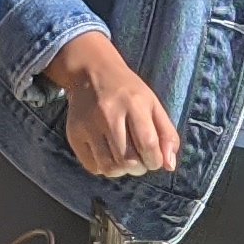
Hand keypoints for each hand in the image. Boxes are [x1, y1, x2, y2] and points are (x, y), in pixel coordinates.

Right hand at [47, 30, 179, 178]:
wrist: (91, 72)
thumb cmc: (128, 92)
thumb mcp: (153, 105)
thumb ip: (167, 134)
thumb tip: (169, 166)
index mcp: (134, 104)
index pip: (148, 145)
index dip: (155, 160)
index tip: (154, 159)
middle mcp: (109, 114)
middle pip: (128, 160)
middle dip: (139, 168)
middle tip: (139, 160)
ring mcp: (88, 125)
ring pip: (109, 167)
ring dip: (122, 170)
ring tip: (124, 159)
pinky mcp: (74, 134)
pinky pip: (92, 166)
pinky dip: (103, 167)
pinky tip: (108, 154)